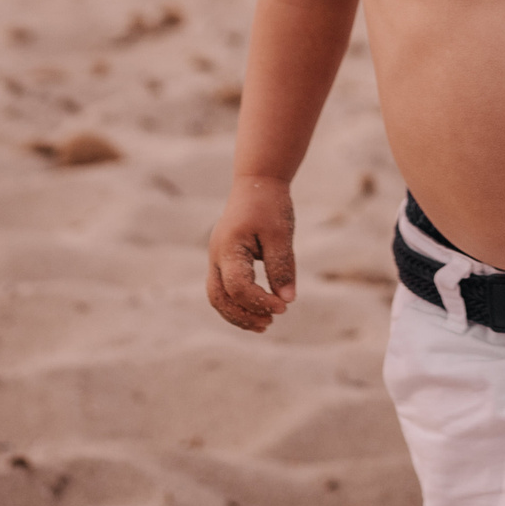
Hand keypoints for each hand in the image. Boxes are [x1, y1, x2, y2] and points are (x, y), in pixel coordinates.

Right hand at [206, 176, 297, 331]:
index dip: (260, 302)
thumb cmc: (269, 205)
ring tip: (265, 324)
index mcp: (229, 247)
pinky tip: (259, 309)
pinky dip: (238, 303)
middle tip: (269, 324)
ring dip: (238, 314)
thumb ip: (282, 266)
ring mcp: (217, 258)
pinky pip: (224, 288)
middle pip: (219, 298)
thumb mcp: (281, 234)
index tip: (283, 307)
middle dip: (242, 316)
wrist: (257, 181)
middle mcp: (217, 255)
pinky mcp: (224, 259)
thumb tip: (287, 300)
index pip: (237, 287)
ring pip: (217, 296)